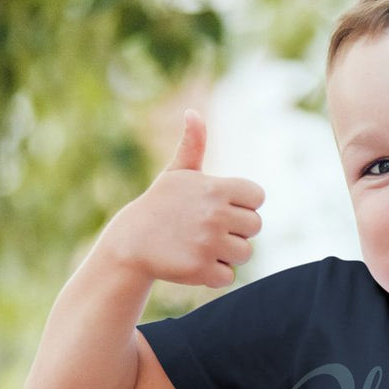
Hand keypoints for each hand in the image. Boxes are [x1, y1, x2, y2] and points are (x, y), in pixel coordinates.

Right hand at [105, 109, 264, 288]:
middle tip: (209, 229)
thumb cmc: (160, 205)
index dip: (243, 205)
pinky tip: (195, 262)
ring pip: (245, 253)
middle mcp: (215, 214)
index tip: (222, 208)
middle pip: (255, 227)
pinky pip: (228, 276)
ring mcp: (209, 243)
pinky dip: (215, 274)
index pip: (257, 197)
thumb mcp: (176, 174)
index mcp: (215, 188)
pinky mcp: (202, 269)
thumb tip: (193, 113)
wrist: (131, 242)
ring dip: (227, 253)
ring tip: (201, 245)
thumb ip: (193, 146)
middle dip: (237, 230)